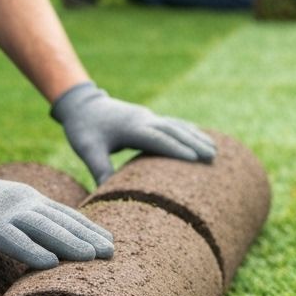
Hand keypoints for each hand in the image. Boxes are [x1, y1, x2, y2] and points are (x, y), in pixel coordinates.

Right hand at [0, 154, 114, 269]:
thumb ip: (31, 220)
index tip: (111, 241)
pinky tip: (49, 262)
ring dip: (69, 243)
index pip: (67, 215)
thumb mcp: (11, 207)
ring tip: (91, 257)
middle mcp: (25, 205)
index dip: (90, 228)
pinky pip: (13, 240)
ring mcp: (6, 214)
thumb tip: (53, 241)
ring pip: (44, 229)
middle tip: (111, 253)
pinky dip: (32, 251)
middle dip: (88, 237)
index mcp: (32, 201)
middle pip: (62, 221)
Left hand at [51, 82, 215, 184]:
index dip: (177, 148)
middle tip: (214, 157)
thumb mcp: (87, 149)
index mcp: (131, 127)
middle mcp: (143, 119)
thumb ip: (99, 168)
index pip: (158, 138)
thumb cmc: (83, 128)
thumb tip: (107, 192)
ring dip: (196, 137)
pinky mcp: (148, 118)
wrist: (80, 103)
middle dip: (194, 143)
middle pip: (174, 131)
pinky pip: (172, 124)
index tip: (196, 159)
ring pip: (176, 126)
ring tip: (215, 150)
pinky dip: (188, 130)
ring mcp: (147, 117)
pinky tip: (200, 137)